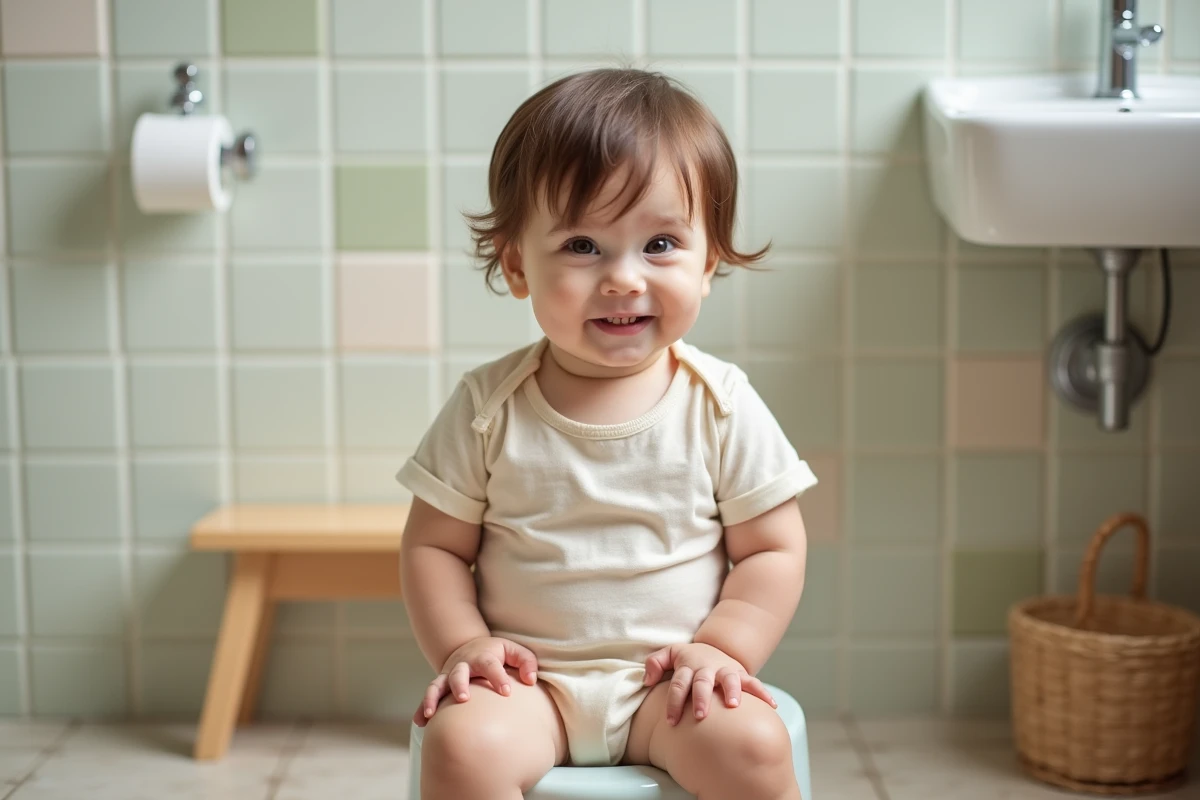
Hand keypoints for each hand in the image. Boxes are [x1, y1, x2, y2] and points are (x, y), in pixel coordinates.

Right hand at [413, 636, 538, 726]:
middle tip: (463, 699)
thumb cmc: (496, 654)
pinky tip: (419, 722)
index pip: (490, 666)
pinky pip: (428, 696)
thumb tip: (530, 680)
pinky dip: (421, 707)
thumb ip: (526, 662)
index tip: (506, 692)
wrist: (470, 647)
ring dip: (432, 697)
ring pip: (437, 684)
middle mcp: (463, 666)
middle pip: (458, 673)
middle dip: (459, 685)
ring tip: (430, 713)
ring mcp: (449, 676)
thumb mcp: (514, 651)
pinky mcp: (440, 686)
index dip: (498, 677)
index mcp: (483, 658)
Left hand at [642, 642, 776, 725]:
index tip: (671, 721)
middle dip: (702, 699)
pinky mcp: (741, 675)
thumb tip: (647, 680)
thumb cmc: (688, 660)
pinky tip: (771, 706)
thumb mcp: (670, 654)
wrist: (715, 648)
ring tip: (734, 705)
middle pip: (702, 682)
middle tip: (701, 716)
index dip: (674, 702)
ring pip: (730, 679)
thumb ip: (654, 663)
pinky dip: (763, 693)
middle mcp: (707, 668)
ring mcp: (726, 671)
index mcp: (688, 665)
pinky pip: (754, 683)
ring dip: (732, 691)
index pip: (679, 683)